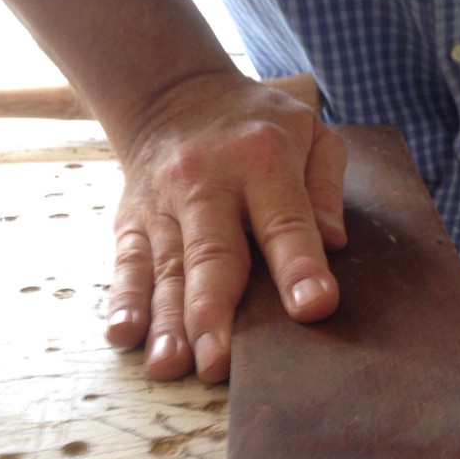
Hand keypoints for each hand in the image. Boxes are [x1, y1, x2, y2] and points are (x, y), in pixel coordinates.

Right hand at [103, 71, 346, 382]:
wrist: (176, 94)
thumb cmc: (259, 126)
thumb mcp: (310, 133)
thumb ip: (326, 184)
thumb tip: (335, 241)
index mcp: (262, 160)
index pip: (285, 221)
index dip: (299, 265)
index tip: (313, 307)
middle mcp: (206, 183)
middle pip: (212, 254)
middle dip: (214, 311)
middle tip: (220, 362)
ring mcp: (163, 205)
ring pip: (166, 269)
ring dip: (166, 321)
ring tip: (171, 364)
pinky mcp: (132, 221)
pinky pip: (127, 263)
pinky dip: (124, 300)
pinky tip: (125, 334)